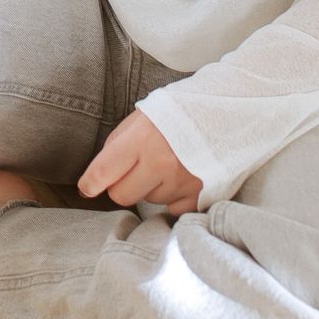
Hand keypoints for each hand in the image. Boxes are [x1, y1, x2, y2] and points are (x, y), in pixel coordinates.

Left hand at [77, 108, 204, 216]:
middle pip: (122, 195)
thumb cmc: (183, 110)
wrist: (232, 110)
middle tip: (134, 170)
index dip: (90, 183)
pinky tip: (182, 176)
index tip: (86, 187)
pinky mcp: (201, 195)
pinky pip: (173, 209)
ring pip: (149, 201)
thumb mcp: (145, 115)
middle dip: (122, 185)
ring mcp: (182, 182)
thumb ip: (120, 142)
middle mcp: (161, 164)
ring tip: (168, 163)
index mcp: (142, 139)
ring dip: (152, 187)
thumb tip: (101, 172)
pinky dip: (174, 198)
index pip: (103, 172)